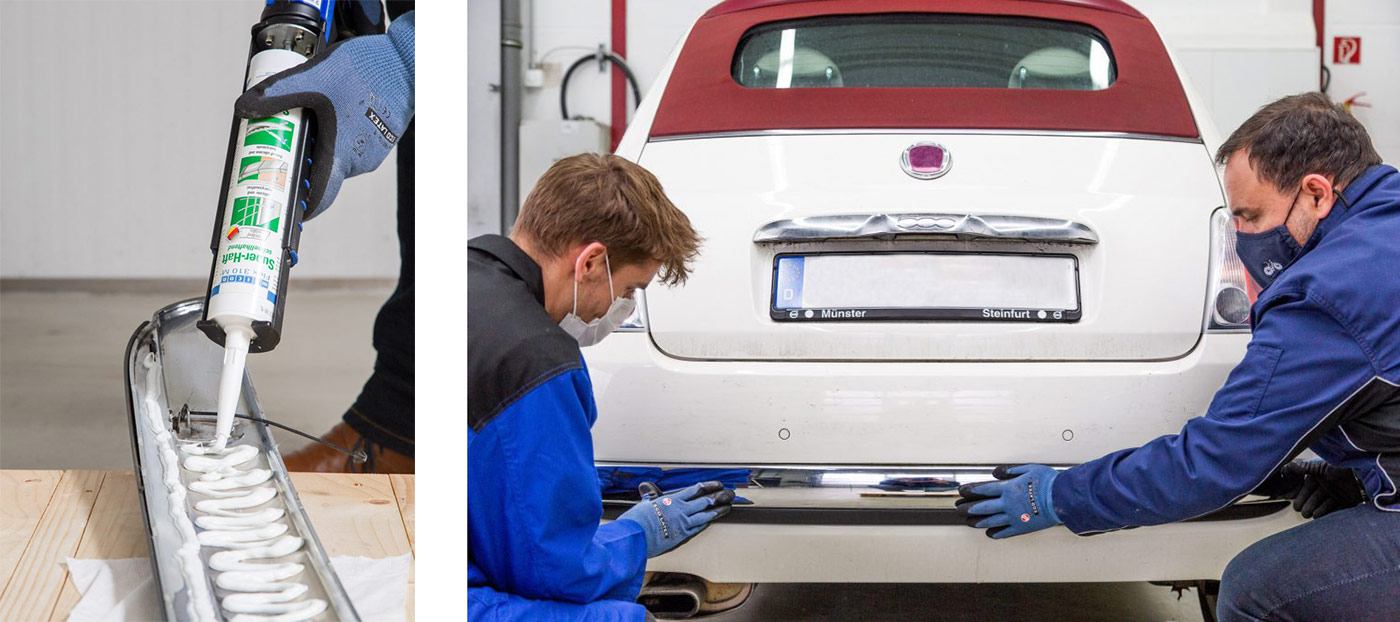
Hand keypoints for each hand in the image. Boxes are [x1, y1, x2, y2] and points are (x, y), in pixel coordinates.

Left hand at [235, 11, 414, 218]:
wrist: (407, 62)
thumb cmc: (367, 72)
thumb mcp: (313, 78)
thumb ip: (278, 93)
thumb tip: (243, 107)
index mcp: (341, 154)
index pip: (319, 197)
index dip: (301, 207)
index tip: (284, 206)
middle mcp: (359, 160)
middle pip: (324, 171)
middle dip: (304, 160)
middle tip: (285, 141)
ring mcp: (374, 150)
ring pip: (340, 155)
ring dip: (324, 143)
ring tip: (311, 117)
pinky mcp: (382, 137)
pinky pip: (355, 143)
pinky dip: (341, 134)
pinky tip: (334, 110)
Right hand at [617, 481, 733, 557]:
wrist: (634, 537)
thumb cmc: (636, 521)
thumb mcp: (643, 504)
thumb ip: (648, 496)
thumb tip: (645, 487)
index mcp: (671, 500)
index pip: (695, 490)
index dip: (708, 486)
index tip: (717, 484)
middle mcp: (680, 510)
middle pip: (704, 501)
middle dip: (719, 497)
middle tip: (729, 494)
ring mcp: (682, 524)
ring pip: (705, 515)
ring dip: (718, 511)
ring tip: (727, 507)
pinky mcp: (681, 537)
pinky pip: (697, 528)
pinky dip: (706, 523)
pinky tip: (711, 521)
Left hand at [955, 464, 1061, 538]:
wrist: (1062, 498)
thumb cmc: (1048, 482)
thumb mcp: (1028, 469)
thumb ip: (1010, 471)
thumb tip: (997, 473)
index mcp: (1008, 489)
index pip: (984, 490)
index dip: (971, 491)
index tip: (961, 492)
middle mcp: (1008, 504)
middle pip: (983, 507)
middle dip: (968, 508)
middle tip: (958, 509)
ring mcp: (1014, 517)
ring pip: (991, 520)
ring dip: (978, 521)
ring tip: (969, 522)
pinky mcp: (1022, 527)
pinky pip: (1005, 532)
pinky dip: (996, 533)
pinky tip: (989, 533)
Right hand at [1281, 460, 1364, 518]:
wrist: (1363, 474)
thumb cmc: (1340, 467)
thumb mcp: (1320, 466)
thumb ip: (1303, 467)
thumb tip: (1287, 466)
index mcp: (1321, 476)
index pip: (1307, 487)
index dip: (1300, 495)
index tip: (1294, 503)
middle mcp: (1329, 485)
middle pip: (1315, 497)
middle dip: (1307, 504)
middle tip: (1301, 511)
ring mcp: (1339, 494)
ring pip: (1324, 504)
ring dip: (1316, 509)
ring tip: (1310, 515)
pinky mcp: (1348, 501)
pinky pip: (1336, 509)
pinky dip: (1328, 513)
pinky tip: (1319, 516)